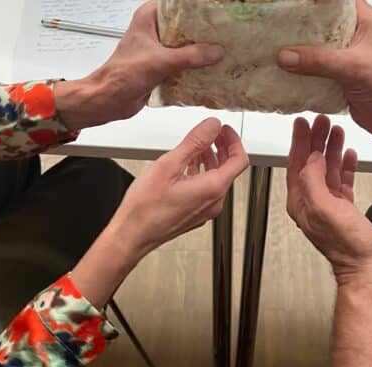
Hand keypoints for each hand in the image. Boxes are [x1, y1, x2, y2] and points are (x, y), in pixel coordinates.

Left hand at [55, 0, 224, 128]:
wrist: (109, 100)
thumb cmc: (121, 75)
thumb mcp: (160, 61)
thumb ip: (190, 56)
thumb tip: (215, 51)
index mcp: (149, 18)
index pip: (178, 5)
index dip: (197, 9)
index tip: (216, 13)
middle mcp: (154, 30)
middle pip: (187, 25)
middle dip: (205, 32)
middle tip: (225, 34)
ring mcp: (159, 49)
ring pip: (187, 45)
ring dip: (202, 51)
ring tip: (222, 50)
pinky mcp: (163, 66)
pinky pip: (185, 62)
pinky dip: (196, 66)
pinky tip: (211, 68)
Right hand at [70, 118, 248, 307]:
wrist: (132, 235)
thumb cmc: (145, 207)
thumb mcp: (169, 165)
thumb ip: (195, 142)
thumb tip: (212, 126)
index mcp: (212, 188)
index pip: (239, 160)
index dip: (234, 140)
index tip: (224, 129)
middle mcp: (214, 202)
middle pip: (229, 169)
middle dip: (222, 148)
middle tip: (212, 134)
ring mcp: (205, 210)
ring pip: (216, 179)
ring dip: (210, 160)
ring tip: (197, 146)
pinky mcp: (195, 215)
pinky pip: (206, 190)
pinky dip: (201, 173)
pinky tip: (187, 166)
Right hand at [277, 0, 371, 140]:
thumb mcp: (354, 67)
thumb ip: (319, 61)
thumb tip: (288, 56)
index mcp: (366, 23)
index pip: (338, 4)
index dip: (317, 4)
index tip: (294, 7)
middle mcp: (356, 38)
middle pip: (323, 26)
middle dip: (302, 29)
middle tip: (281, 30)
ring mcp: (348, 58)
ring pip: (318, 49)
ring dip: (301, 53)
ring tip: (280, 50)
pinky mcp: (341, 78)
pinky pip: (318, 71)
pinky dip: (304, 73)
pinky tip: (290, 74)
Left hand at [286, 115, 371, 285]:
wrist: (368, 266)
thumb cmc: (347, 246)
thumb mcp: (324, 209)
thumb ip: (313, 181)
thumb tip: (311, 159)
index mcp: (301, 202)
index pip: (295, 165)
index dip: (298, 142)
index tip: (301, 124)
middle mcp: (312, 203)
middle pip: (311, 163)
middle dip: (315, 141)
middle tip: (320, 121)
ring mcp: (329, 205)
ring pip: (327, 169)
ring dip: (331, 149)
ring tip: (335, 130)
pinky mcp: (345, 209)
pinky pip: (342, 181)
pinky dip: (345, 165)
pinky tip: (348, 154)